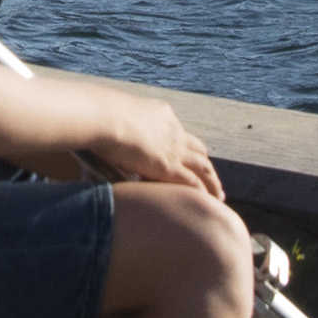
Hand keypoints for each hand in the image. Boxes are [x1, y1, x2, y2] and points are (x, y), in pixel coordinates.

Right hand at [68, 103, 220, 194]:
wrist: (103, 115)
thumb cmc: (98, 114)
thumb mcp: (113, 116)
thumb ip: (115, 127)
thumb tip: (101, 132)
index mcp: (161, 114)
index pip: (179, 132)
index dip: (187, 147)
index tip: (191, 158)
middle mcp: (172, 130)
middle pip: (198, 150)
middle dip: (205, 165)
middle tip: (212, 178)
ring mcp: (173, 148)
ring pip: (203, 167)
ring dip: (212, 182)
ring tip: (219, 196)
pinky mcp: (168, 166)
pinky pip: (193, 182)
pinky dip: (203, 193)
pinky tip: (208, 204)